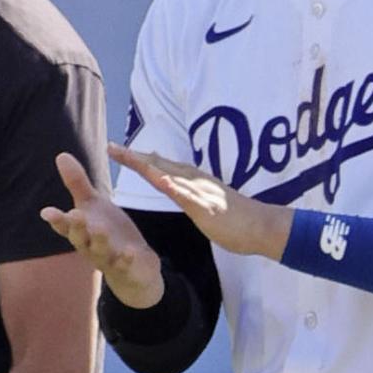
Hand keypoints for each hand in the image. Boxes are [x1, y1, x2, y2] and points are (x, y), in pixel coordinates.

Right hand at [41, 148, 165, 308]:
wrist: (133, 267)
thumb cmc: (107, 232)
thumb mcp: (93, 206)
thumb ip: (77, 183)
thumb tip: (61, 155)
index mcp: (81, 230)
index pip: (65, 225)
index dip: (56, 219)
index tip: (46, 212)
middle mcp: (90, 246)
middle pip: (79, 238)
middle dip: (77, 227)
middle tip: (75, 214)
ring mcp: (108, 258)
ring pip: (100, 251)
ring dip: (100, 241)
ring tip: (100, 229)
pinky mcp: (127, 267)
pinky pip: (126, 264)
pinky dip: (128, 258)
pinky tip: (132, 251)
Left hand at [113, 143, 288, 260]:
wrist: (262, 226)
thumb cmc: (236, 218)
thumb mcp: (205, 202)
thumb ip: (189, 192)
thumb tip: (173, 182)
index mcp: (193, 181)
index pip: (161, 166)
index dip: (139, 158)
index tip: (117, 150)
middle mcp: (194, 180)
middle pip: (159, 165)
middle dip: (134, 157)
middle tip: (110, 146)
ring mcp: (201, 192)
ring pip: (169, 175)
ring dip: (147, 165)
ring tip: (126, 155)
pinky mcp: (208, 207)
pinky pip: (189, 196)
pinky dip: (175, 186)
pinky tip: (160, 179)